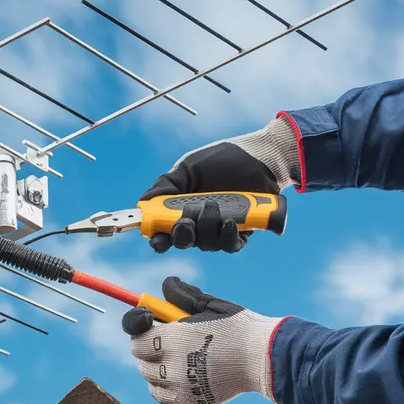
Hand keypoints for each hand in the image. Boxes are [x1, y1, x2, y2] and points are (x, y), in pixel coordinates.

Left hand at [122, 277, 284, 403]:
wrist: (263, 357)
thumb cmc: (237, 326)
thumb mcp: (208, 303)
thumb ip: (181, 295)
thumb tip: (165, 286)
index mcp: (172, 338)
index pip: (136, 337)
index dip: (140, 327)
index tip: (151, 321)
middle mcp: (172, 365)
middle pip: (141, 358)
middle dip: (149, 346)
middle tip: (166, 338)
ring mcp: (181, 386)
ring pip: (149, 378)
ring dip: (155, 366)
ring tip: (174, 357)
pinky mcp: (191, 400)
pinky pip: (162, 396)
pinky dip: (163, 386)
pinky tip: (176, 375)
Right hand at [141, 116, 298, 252]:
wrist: (261, 158)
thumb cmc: (223, 159)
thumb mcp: (188, 168)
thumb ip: (166, 186)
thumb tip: (142, 202)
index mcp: (181, 208)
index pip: (165, 231)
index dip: (159, 240)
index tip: (157, 240)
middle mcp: (198, 222)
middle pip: (183, 242)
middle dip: (182, 235)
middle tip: (187, 221)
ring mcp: (218, 229)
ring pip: (205, 245)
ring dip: (207, 228)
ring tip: (215, 206)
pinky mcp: (240, 233)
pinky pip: (229, 245)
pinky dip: (227, 235)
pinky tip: (230, 221)